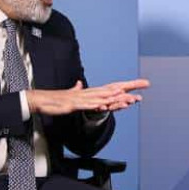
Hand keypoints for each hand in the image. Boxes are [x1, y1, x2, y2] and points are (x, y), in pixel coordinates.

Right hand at [27, 79, 149, 115]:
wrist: (44, 100)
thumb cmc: (59, 100)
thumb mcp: (74, 96)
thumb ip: (78, 91)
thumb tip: (80, 85)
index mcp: (93, 92)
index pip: (114, 87)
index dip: (129, 85)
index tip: (143, 84)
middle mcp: (91, 93)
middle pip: (113, 89)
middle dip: (129, 87)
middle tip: (144, 85)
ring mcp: (83, 98)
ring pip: (102, 97)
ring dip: (115, 97)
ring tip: (128, 96)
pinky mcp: (75, 104)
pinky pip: (87, 105)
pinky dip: (96, 105)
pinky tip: (103, 105)